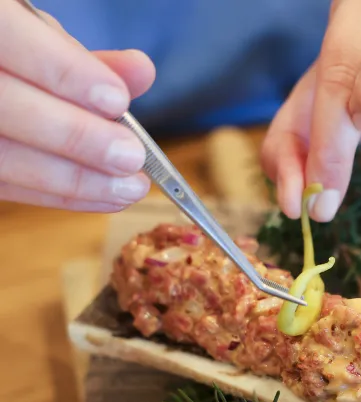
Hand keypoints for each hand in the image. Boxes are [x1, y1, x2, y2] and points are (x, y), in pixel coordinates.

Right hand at [0, 1, 154, 211]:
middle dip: (77, 137)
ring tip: (130, 187)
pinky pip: (10, 187)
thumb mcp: (41, 39)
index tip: (117, 100)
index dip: (64, 72)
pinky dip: (63, 196)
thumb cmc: (16, 55)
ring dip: (76, 180)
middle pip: (7, 108)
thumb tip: (142, 71)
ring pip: (6, 158)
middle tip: (131, 157)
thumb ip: (83, 58)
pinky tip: (108, 197)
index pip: (9, 40)